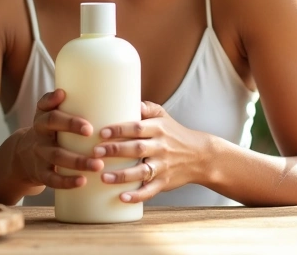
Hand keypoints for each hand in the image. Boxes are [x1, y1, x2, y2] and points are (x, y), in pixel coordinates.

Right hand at [13, 89, 104, 189]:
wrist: (23, 156)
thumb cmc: (48, 130)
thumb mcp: (47, 114)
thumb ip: (56, 102)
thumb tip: (62, 91)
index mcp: (42, 119)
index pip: (52, 114)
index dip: (68, 118)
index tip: (87, 124)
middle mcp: (40, 135)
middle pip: (52, 128)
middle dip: (72, 128)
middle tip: (92, 132)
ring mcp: (40, 155)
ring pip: (56, 156)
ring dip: (78, 161)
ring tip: (98, 165)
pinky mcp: (41, 173)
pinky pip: (52, 179)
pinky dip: (67, 181)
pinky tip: (82, 181)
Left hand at [93, 101, 208, 202]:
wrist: (201, 156)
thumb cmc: (176, 134)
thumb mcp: (164, 117)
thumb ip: (146, 108)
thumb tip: (127, 99)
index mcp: (159, 129)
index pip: (137, 127)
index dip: (119, 130)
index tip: (102, 132)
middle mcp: (161, 147)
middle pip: (137, 148)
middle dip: (115, 150)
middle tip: (95, 152)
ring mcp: (163, 166)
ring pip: (142, 171)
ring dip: (122, 175)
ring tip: (103, 177)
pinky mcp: (165, 183)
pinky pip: (150, 191)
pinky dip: (137, 196)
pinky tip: (122, 198)